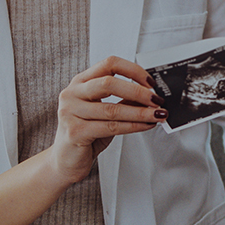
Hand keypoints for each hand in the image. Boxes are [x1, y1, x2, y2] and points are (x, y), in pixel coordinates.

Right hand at [48, 56, 166, 181]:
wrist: (66, 160)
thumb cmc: (87, 133)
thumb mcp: (106, 112)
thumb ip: (124, 100)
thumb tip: (151, 95)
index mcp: (81, 82)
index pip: (109, 64)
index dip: (133, 70)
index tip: (151, 82)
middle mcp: (72, 93)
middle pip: (109, 83)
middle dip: (138, 92)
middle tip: (157, 100)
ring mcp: (70, 112)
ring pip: (112, 109)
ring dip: (140, 112)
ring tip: (157, 115)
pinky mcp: (75, 131)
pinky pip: (111, 127)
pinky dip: (133, 126)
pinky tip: (146, 126)